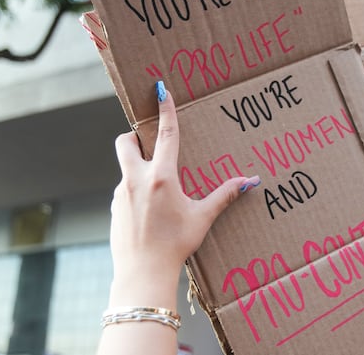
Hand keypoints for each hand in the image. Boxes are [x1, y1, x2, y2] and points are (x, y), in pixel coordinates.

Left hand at [98, 84, 259, 354]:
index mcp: (161, 177)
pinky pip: (124, 191)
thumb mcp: (202, 218)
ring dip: (138, 169)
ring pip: (126, 168)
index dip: (166, 111)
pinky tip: (148, 213)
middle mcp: (137, 179)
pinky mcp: (113, 208)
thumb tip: (250, 181)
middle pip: (125, 141)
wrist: (142, 272)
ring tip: (158, 191)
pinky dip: (135, 192)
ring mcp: (121, 193)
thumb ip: (224, 196)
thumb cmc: (175, 245)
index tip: (161, 90)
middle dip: (133, 136)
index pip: (166, 135)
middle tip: (148, 144)